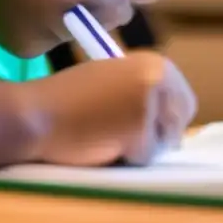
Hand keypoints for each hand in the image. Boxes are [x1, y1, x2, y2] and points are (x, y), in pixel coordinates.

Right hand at [24, 51, 196, 166]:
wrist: (38, 113)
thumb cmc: (67, 96)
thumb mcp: (111, 78)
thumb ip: (141, 89)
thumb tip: (171, 117)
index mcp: (154, 63)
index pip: (184, 99)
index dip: (168, 117)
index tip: (150, 125)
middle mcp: (158, 81)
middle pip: (180, 121)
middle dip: (160, 133)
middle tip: (128, 136)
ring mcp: (151, 107)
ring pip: (163, 142)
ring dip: (142, 146)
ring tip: (108, 135)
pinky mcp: (139, 132)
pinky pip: (144, 157)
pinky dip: (127, 159)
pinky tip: (102, 145)